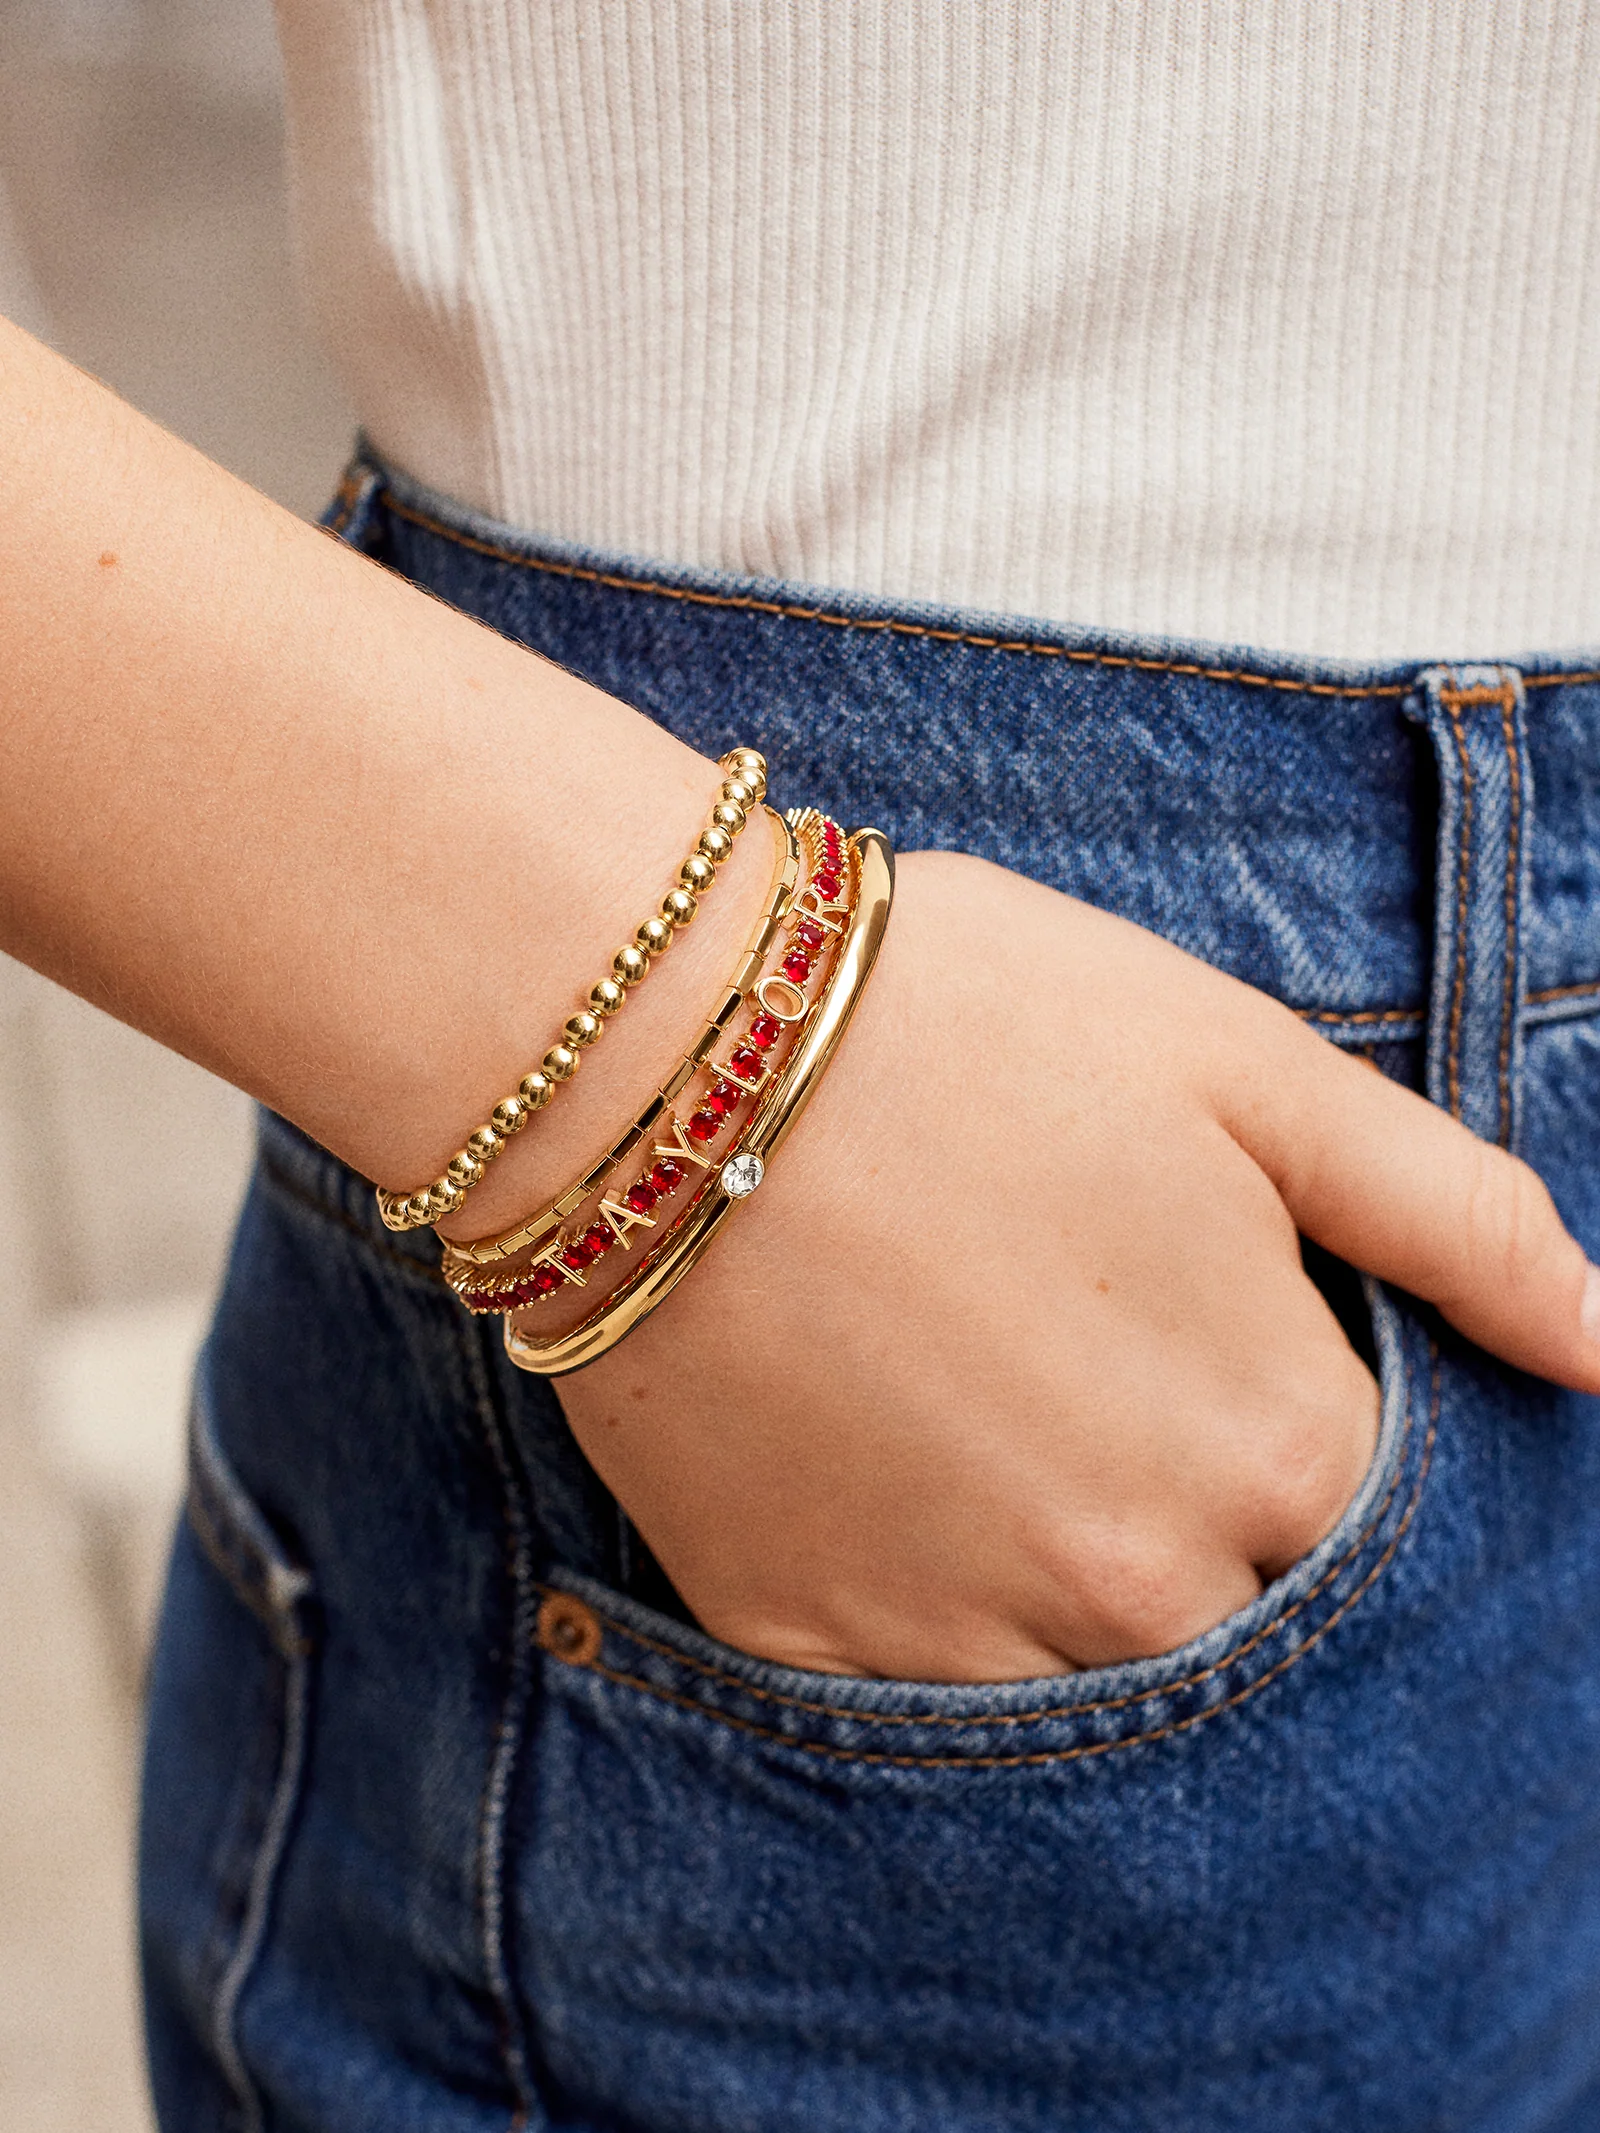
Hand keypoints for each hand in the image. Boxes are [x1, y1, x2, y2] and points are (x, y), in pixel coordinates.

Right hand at [557, 851, 1599, 1680]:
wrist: (657, 1052)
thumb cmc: (968, 1023)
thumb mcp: (1248, 1068)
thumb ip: (1456, 1219)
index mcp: (1277, 1445)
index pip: (1371, 1512)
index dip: (1294, 1405)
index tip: (1202, 1320)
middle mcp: (1140, 1585)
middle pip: (1239, 1614)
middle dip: (1194, 1505)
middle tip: (1077, 1356)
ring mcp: (963, 1635)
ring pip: (1085, 1672)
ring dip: (1063, 1564)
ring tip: (973, 1396)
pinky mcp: (806, 1641)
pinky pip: (919, 1684)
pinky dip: (925, 1592)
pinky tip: (882, 1453)